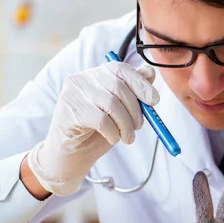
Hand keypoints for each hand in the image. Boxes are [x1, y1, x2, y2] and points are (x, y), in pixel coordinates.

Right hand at [26, 61, 159, 195]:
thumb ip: (134, 92)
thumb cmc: (99, 130)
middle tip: (138, 127)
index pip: (121, 69)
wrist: (73, 153)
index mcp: (97, 73)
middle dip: (135, 111)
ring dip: (126, 126)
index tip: (154, 101)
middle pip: (119, 87)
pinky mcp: (69, 110)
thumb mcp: (122, 110)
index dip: (141, 84)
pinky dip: (113, 132)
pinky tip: (112, 138)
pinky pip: (101, 120)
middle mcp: (83, 78)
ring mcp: (72, 93)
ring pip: (111, 105)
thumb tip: (151, 72)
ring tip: (127, 138)